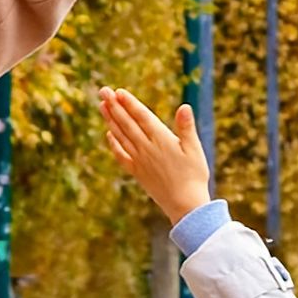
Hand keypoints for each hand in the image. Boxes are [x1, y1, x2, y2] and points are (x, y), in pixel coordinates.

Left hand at [89, 85, 213, 221]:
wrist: (185, 205)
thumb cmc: (194, 176)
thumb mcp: (195, 149)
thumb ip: (186, 128)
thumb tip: (184, 106)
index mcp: (161, 140)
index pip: (142, 117)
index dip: (129, 103)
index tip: (118, 91)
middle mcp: (147, 148)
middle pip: (127, 123)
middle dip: (115, 106)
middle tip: (103, 91)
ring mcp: (140, 161)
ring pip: (121, 136)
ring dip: (111, 120)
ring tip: (101, 106)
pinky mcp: (137, 172)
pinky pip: (121, 155)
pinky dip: (113, 144)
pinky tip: (108, 134)